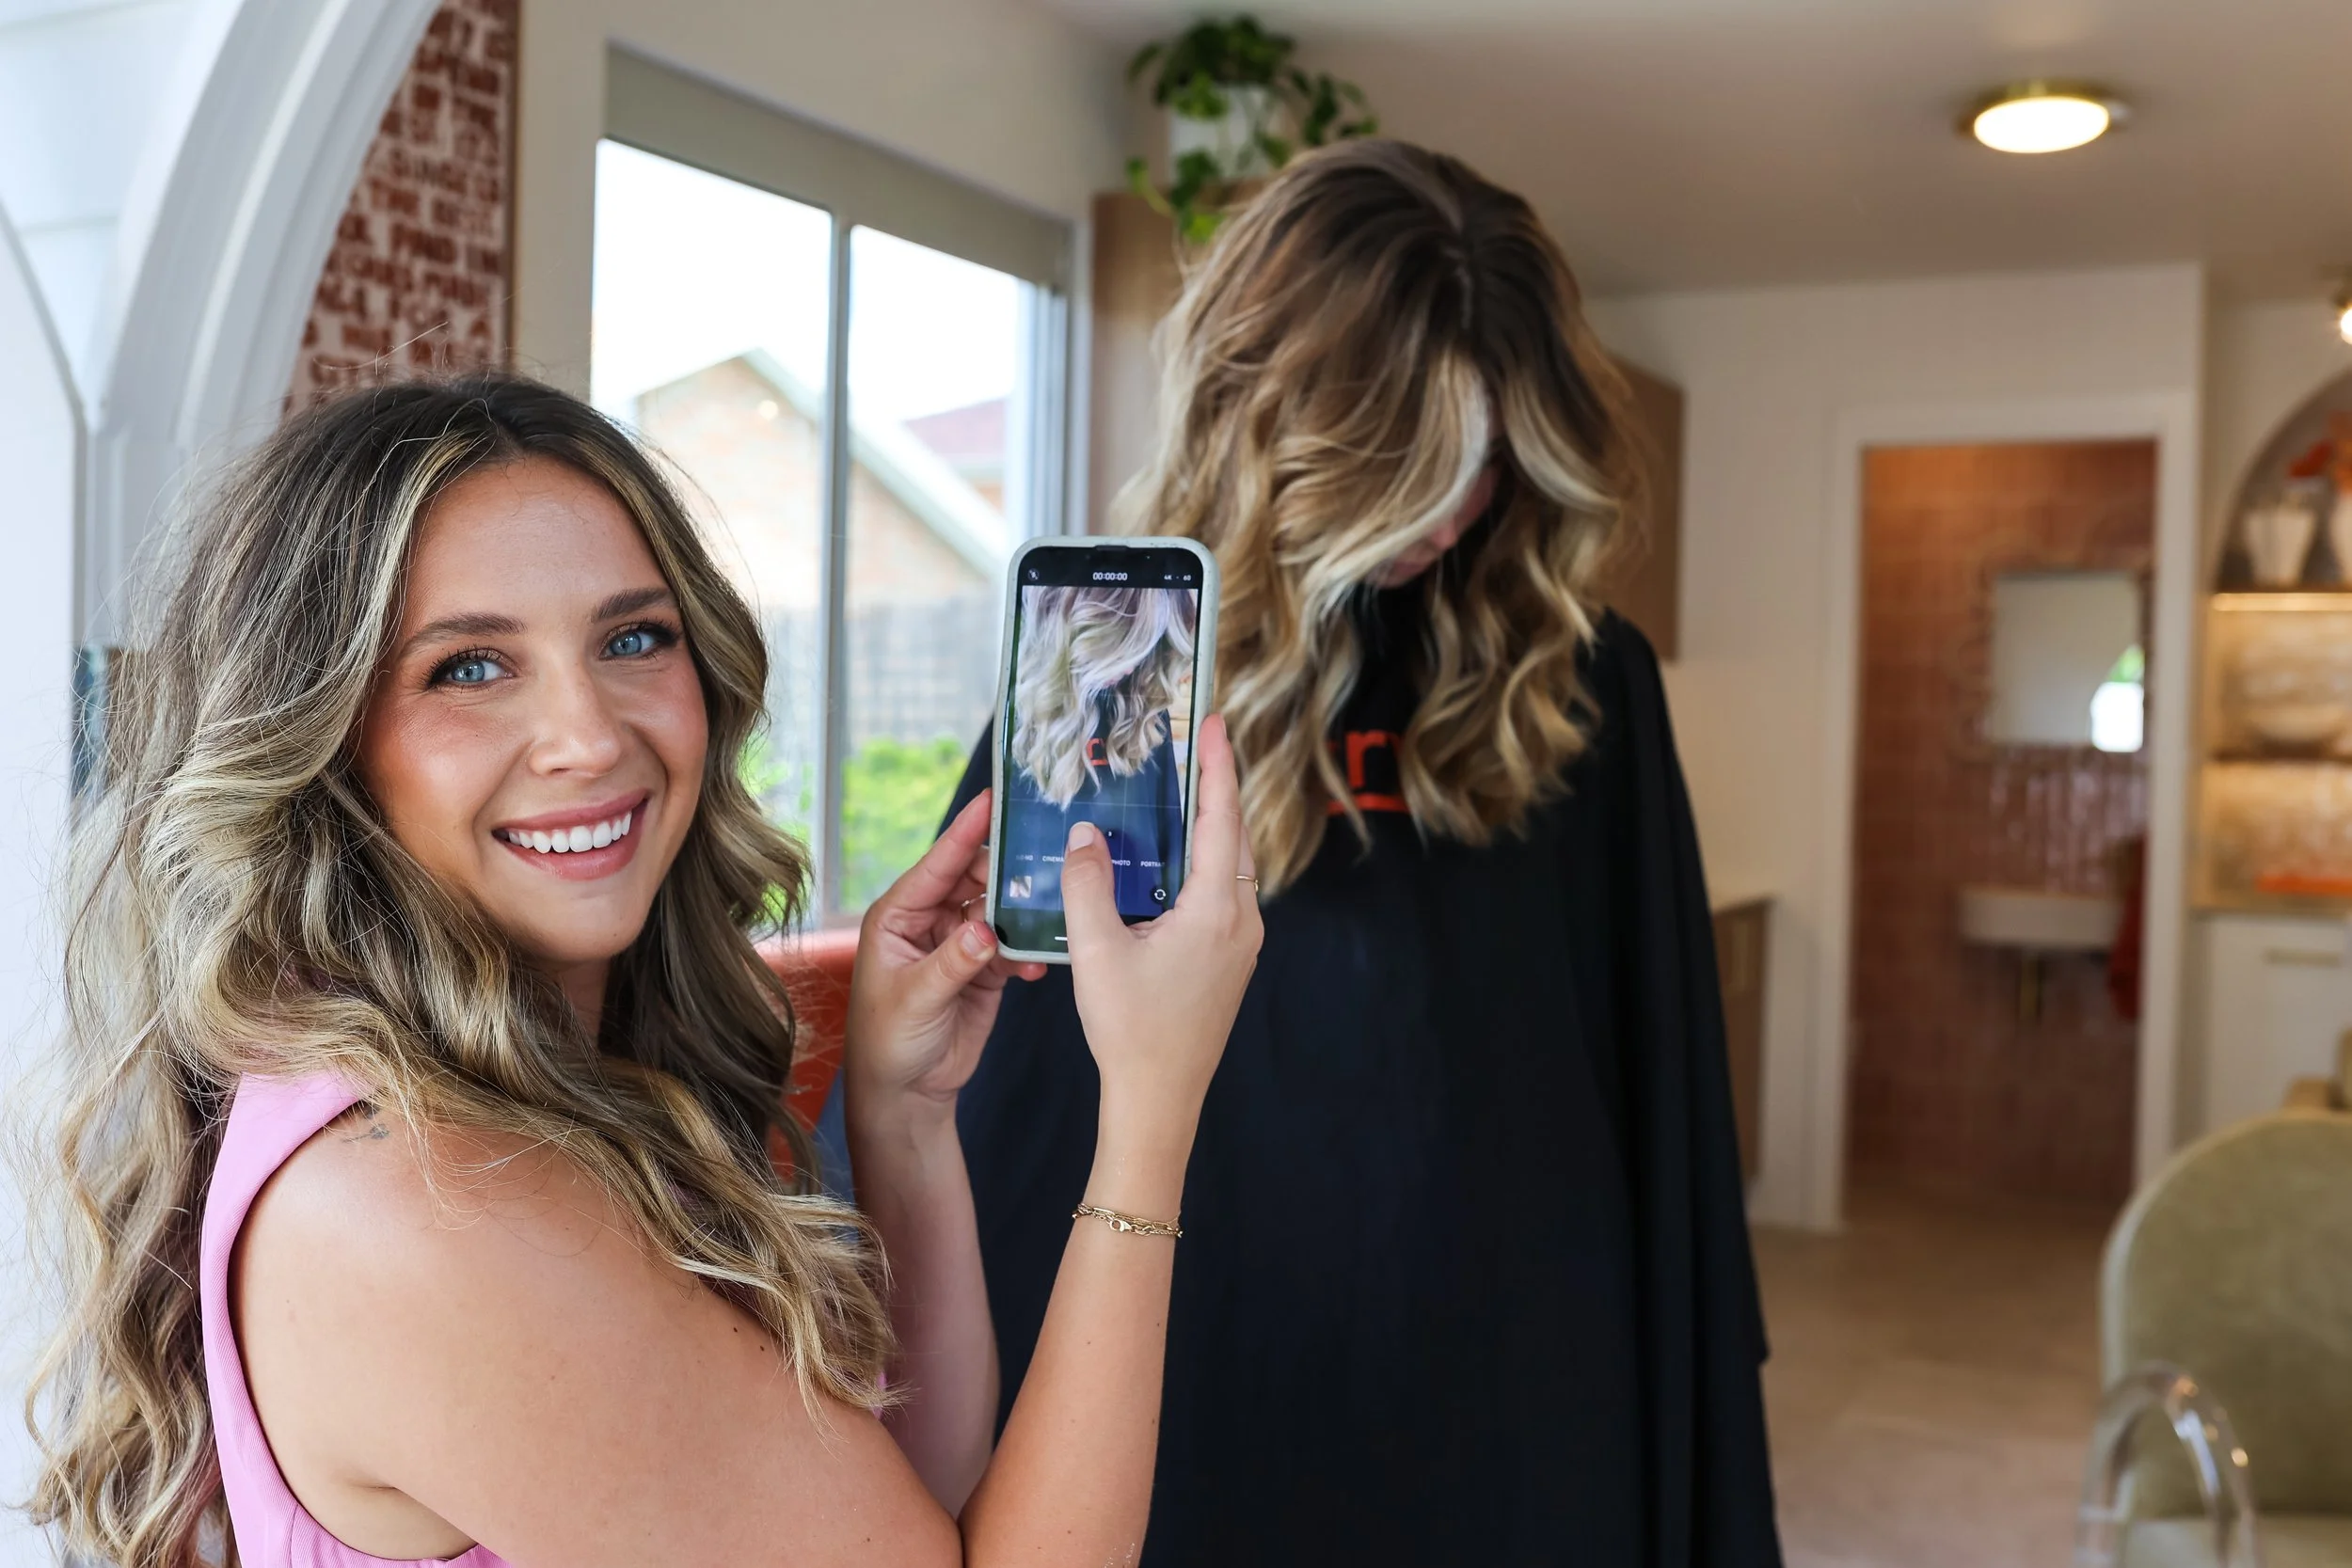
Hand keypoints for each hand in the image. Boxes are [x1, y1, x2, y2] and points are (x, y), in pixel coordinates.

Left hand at [845, 790, 1047, 1121]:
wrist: (907, 1094)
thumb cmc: (888, 1042)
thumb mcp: (915, 999)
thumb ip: (952, 963)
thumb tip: (985, 931)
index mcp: (899, 916)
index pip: (937, 865)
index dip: (964, 833)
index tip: (992, 802)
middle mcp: (930, 921)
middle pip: (975, 881)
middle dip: (1005, 874)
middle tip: (1041, 865)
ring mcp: (960, 944)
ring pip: (999, 911)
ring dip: (1022, 913)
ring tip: (1049, 911)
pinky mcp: (985, 970)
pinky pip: (1014, 947)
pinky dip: (1028, 953)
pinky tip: (1038, 965)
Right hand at [1062, 714, 1261, 1144]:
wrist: (1158, 1100)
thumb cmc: (1130, 1030)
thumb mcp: (1097, 950)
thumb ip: (1087, 884)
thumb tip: (1085, 834)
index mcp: (1217, 910)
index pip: (1222, 818)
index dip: (1217, 765)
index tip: (1212, 720)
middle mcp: (1241, 920)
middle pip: (1234, 836)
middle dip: (1217, 787)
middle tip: (1197, 742)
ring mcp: (1241, 943)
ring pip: (1232, 866)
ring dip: (1211, 825)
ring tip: (1186, 789)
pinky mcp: (1230, 960)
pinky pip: (1224, 892)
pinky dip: (1205, 861)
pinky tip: (1174, 858)